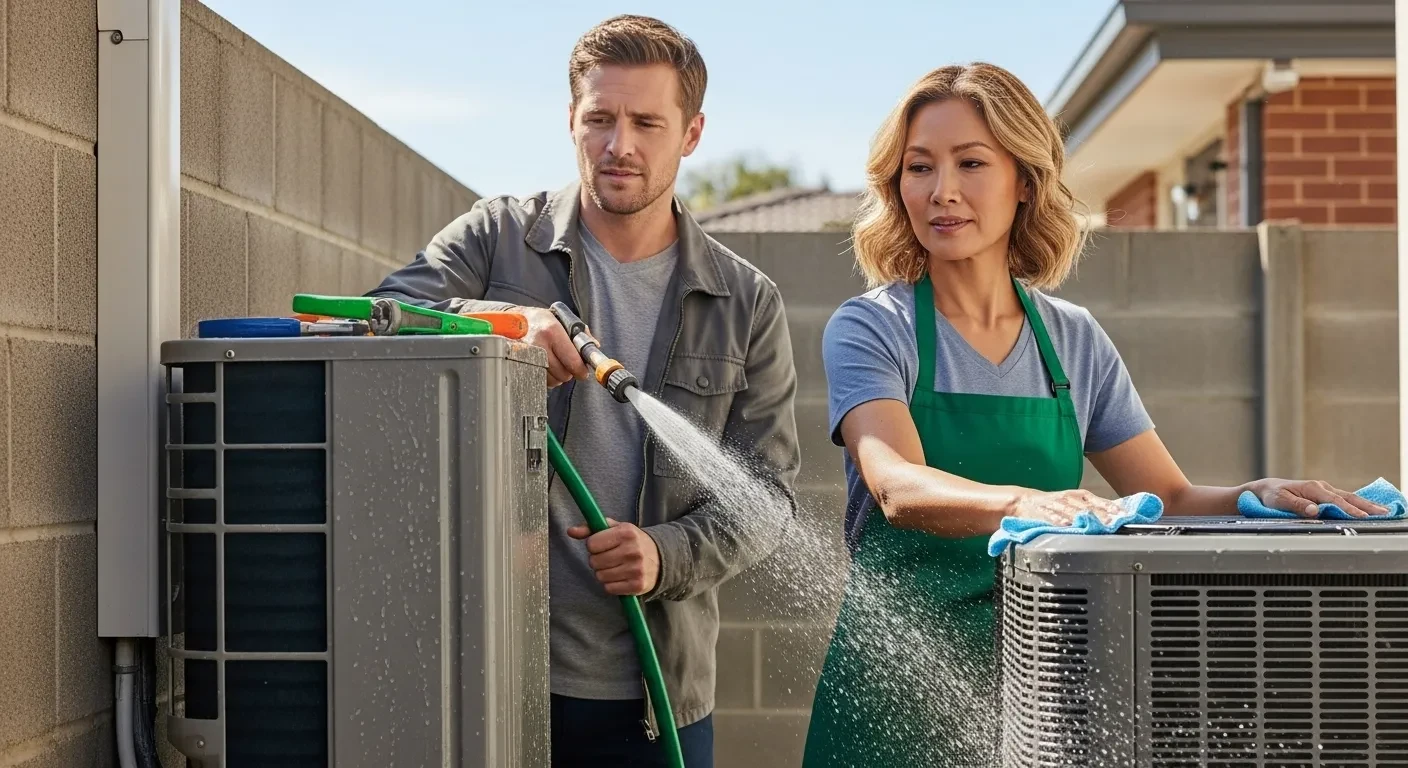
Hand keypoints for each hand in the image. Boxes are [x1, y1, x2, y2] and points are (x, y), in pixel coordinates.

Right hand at [513, 306, 588, 387]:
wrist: (512, 321)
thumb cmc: (541, 320)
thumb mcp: (562, 319)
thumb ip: (581, 333)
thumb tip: (594, 347)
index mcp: (552, 331)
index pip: (573, 361)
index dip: (581, 369)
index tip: (583, 371)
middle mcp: (539, 345)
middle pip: (563, 374)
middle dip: (569, 372)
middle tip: (568, 364)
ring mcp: (527, 357)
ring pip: (553, 380)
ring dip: (558, 376)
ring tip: (556, 364)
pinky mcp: (520, 366)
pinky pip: (541, 381)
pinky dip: (546, 377)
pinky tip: (545, 366)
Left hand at [567, 519, 660, 595]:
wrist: (661, 558)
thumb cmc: (632, 542)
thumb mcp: (615, 529)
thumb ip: (591, 528)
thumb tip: (570, 531)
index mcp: (626, 532)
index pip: (592, 544)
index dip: (594, 546)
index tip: (603, 546)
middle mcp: (633, 550)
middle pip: (594, 562)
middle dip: (598, 560)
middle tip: (609, 557)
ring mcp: (636, 569)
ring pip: (600, 576)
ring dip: (604, 573)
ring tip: (616, 567)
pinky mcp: (637, 585)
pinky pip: (609, 588)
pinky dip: (611, 584)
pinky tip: (621, 577)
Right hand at [1010, 488, 1123, 525]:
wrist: (1024, 501)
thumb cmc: (1054, 504)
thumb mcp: (1074, 501)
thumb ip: (1093, 507)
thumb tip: (1116, 513)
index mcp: (1078, 495)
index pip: (1097, 500)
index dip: (1110, 507)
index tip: (1123, 514)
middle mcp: (1068, 498)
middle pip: (1086, 506)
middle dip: (1099, 514)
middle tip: (1111, 522)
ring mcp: (1055, 504)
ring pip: (1070, 511)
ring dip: (1082, 518)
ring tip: (1091, 525)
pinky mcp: (1042, 512)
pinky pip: (1050, 516)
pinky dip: (1057, 520)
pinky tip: (1064, 525)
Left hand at [1246, 478, 1388, 517]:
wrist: (1266, 489)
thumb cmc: (1271, 496)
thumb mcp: (1280, 501)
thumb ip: (1297, 506)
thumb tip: (1315, 510)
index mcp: (1312, 488)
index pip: (1335, 500)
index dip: (1349, 509)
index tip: (1361, 517)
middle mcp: (1320, 486)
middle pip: (1347, 497)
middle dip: (1366, 505)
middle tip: (1383, 512)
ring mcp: (1323, 489)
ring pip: (1348, 497)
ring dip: (1365, 504)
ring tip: (1383, 511)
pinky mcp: (1324, 494)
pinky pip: (1343, 498)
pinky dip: (1357, 503)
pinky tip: (1367, 508)